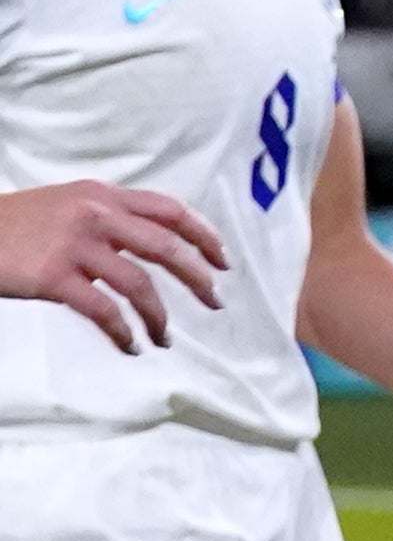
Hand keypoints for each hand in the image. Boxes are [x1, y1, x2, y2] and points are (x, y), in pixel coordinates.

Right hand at [0, 180, 225, 352]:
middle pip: (166, 247)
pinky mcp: (54, 276)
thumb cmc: (15, 224)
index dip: (203, 235)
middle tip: (215, 301)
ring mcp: (75, 245)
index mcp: (102, 195)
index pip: (170, 210)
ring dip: (159, 317)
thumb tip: (153, 243)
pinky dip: (123, 333)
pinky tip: (130, 346)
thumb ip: (107, 216)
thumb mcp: (65, 204)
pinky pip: (104, 311)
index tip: (223, 260)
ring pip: (140, 285)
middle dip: (198, 277)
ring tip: (165, 338)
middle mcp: (95, 214)